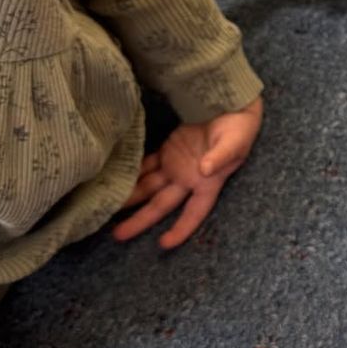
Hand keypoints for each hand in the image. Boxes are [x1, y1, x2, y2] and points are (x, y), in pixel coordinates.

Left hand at [113, 97, 262, 249]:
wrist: (232, 103)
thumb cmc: (240, 126)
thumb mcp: (236, 141)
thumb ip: (221, 156)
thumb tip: (205, 170)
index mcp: (209, 183)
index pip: (194, 212)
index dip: (181, 229)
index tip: (164, 244)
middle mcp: (189, 179)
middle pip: (162, 204)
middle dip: (140, 220)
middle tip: (117, 235)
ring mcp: (177, 164)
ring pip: (149, 186)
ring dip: (130, 197)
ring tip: (106, 207)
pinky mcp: (169, 148)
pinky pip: (147, 164)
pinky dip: (133, 171)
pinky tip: (115, 179)